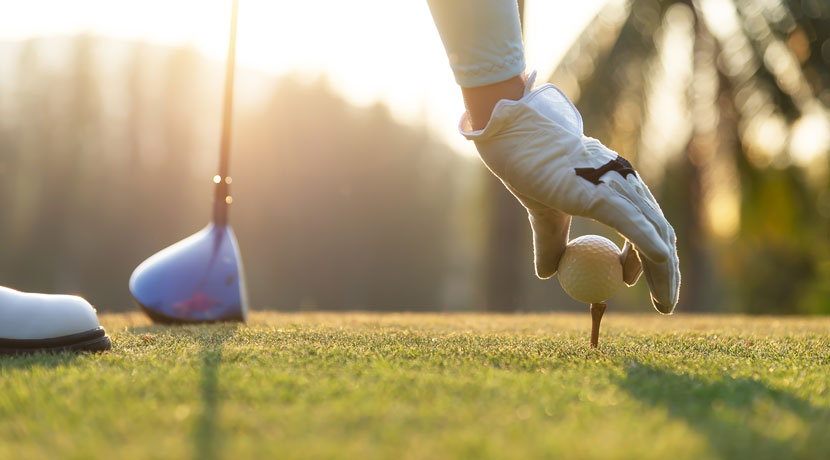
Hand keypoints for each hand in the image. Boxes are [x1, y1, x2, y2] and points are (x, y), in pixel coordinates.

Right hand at [460, 73, 679, 312]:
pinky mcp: (603, 192)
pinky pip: (633, 225)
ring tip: (665, 304)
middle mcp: (626, 183)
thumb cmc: (528, 168)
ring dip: (665, 273)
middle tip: (665, 306)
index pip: (646, 226)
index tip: (628, 283)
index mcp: (616, 186)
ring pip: (654, 234)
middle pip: (660, 233)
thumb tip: (548, 273)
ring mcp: (618, 186)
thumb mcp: (544, 215)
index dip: (647, 260)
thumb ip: (551, 243)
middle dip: (668, 273)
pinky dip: (649, 247)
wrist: (515, 138)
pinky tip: (660, 263)